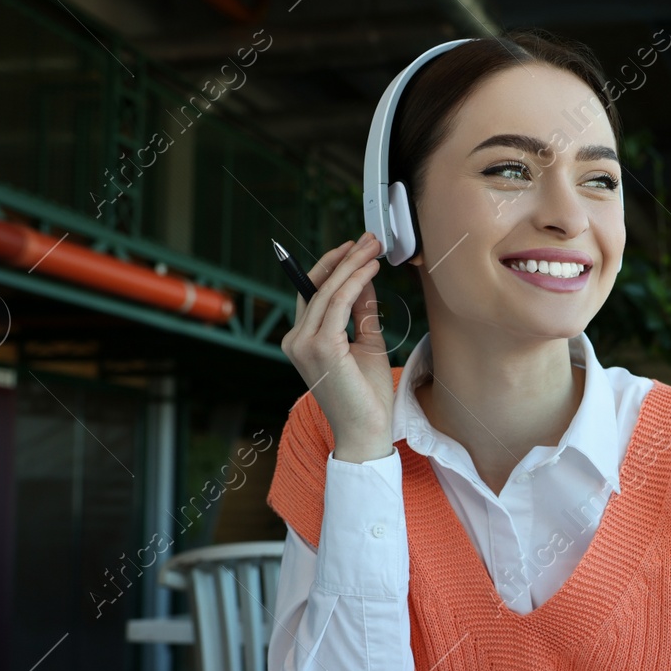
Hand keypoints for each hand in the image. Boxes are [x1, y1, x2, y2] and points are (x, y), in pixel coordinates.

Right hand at [279, 232, 394, 449]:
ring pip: (327, 291)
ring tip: (374, 247)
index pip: (312, 294)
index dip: (333, 267)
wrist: (366, 432)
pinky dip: (355, 281)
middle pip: (317, 287)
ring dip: (352, 264)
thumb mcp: (366, 343)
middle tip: (369, 239)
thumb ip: (361, 311)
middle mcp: (296, 340)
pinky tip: (371, 268)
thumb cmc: (367, 395)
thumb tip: (364, 279)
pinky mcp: (320, 347)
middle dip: (344, 258)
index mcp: (302, 341)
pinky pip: (338, 303)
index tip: (356, 248)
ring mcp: (304, 344)